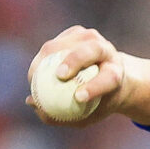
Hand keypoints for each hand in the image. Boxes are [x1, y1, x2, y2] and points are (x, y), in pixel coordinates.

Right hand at [27, 27, 149, 127]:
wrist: (108, 76)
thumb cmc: (97, 102)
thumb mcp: (86, 116)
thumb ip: (61, 115)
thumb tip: (32, 103)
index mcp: (117, 73)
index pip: (109, 78)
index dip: (94, 87)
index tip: (78, 97)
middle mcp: (108, 51)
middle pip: (92, 50)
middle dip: (75, 60)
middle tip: (59, 76)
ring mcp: (92, 38)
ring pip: (69, 43)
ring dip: (49, 58)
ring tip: (34, 77)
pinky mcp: (76, 32)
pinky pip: (55, 43)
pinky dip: (43, 56)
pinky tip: (34, 70)